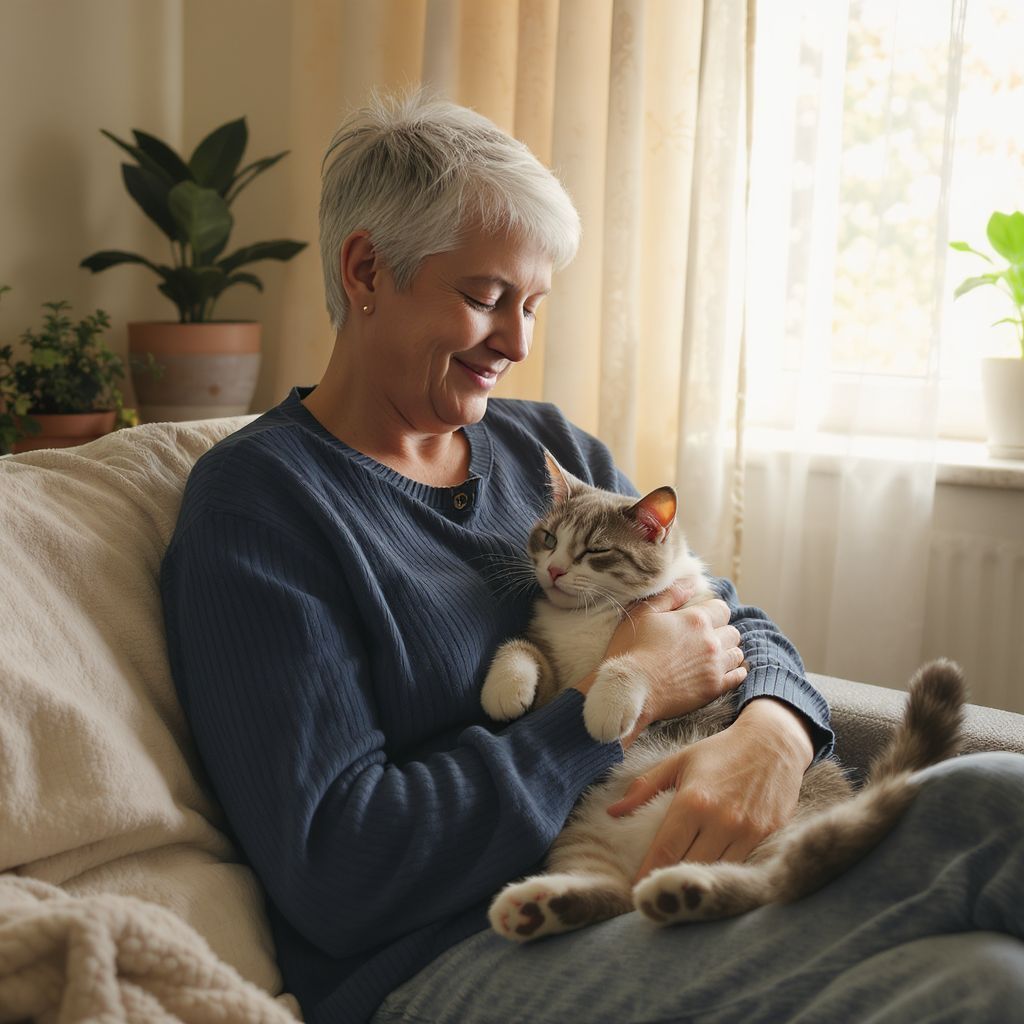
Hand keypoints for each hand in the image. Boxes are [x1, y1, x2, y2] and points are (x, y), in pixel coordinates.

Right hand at [602, 584, 747, 739]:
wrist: (629, 690)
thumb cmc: (631, 650)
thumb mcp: (643, 613)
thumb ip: (670, 595)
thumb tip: (691, 583)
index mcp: (696, 620)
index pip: (722, 608)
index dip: (712, 612)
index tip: (700, 620)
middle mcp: (711, 641)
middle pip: (732, 632)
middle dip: (721, 633)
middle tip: (703, 640)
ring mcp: (714, 666)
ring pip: (737, 654)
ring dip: (727, 652)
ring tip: (710, 657)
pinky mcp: (714, 689)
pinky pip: (738, 677)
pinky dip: (734, 672)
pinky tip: (721, 672)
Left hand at [607, 698, 813, 880]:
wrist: (772, 742)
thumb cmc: (719, 751)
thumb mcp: (678, 762)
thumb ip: (644, 788)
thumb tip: (613, 812)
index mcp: (692, 801)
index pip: (665, 850)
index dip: (647, 875)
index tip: (634, 894)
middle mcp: (720, 820)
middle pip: (689, 868)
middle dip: (669, 886)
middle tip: (652, 900)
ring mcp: (747, 832)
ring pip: (716, 873)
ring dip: (696, 885)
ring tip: (677, 896)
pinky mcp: (766, 837)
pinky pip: (740, 867)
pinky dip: (722, 875)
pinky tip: (708, 882)